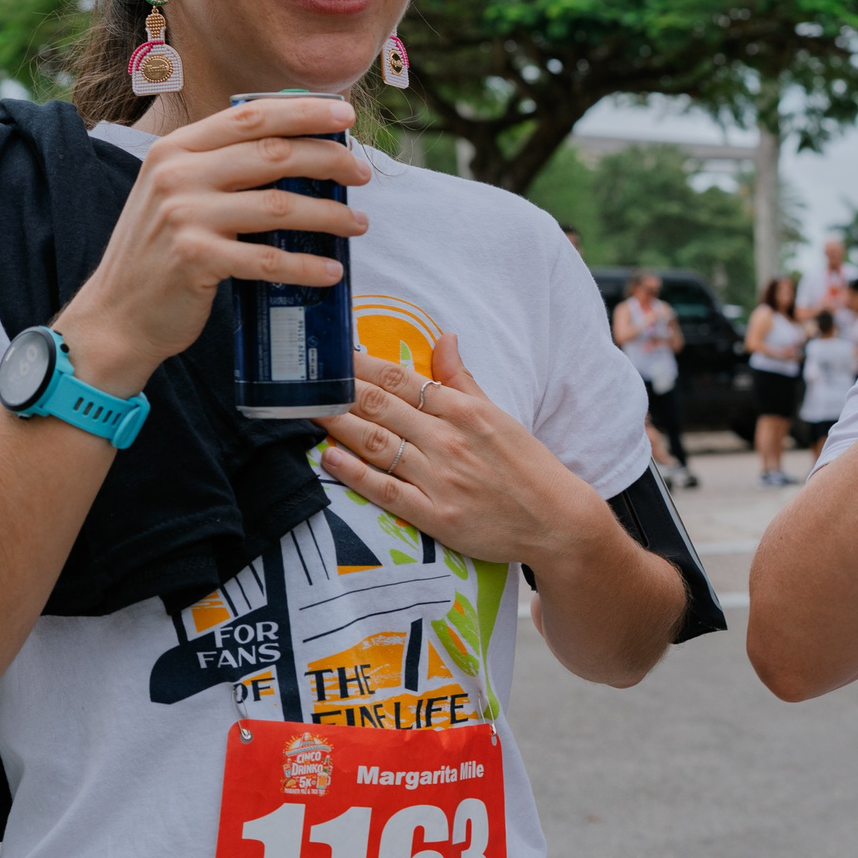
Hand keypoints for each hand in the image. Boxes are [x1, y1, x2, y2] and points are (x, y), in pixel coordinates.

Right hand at [52, 96, 368, 395]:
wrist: (116, 314)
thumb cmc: (160, 252)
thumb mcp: (177, 193)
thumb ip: (221, 167)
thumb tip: (300, 152)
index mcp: (176, 149)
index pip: (250, 116)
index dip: (304, 111)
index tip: (345, 114)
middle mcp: (177, 174)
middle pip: (274, 153)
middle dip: (329, 159)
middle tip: (361, 174)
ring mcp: (185, 216)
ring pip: (279, 206)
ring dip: (329, 214)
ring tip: (358, 224)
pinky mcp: (196, 260)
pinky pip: (268, 260)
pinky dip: (307, 267)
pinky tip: (331, 271)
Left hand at [316, 337, 603, 569]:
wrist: (556, 520)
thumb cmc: (526, 466)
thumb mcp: (498, 414)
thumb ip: (462, 379)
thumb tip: (444, 337)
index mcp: (464, 411)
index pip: (402, 378)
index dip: (361, 363)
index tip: (331, 352)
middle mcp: (448, 440)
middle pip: (381, 406)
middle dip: (338, 388)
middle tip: (301, 377)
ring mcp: (440, 479)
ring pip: (376, 444)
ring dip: (337, 424)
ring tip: (305, 410)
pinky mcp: (435, 516)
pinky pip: (386, 490)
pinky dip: (354, 474)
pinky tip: (328, 458)